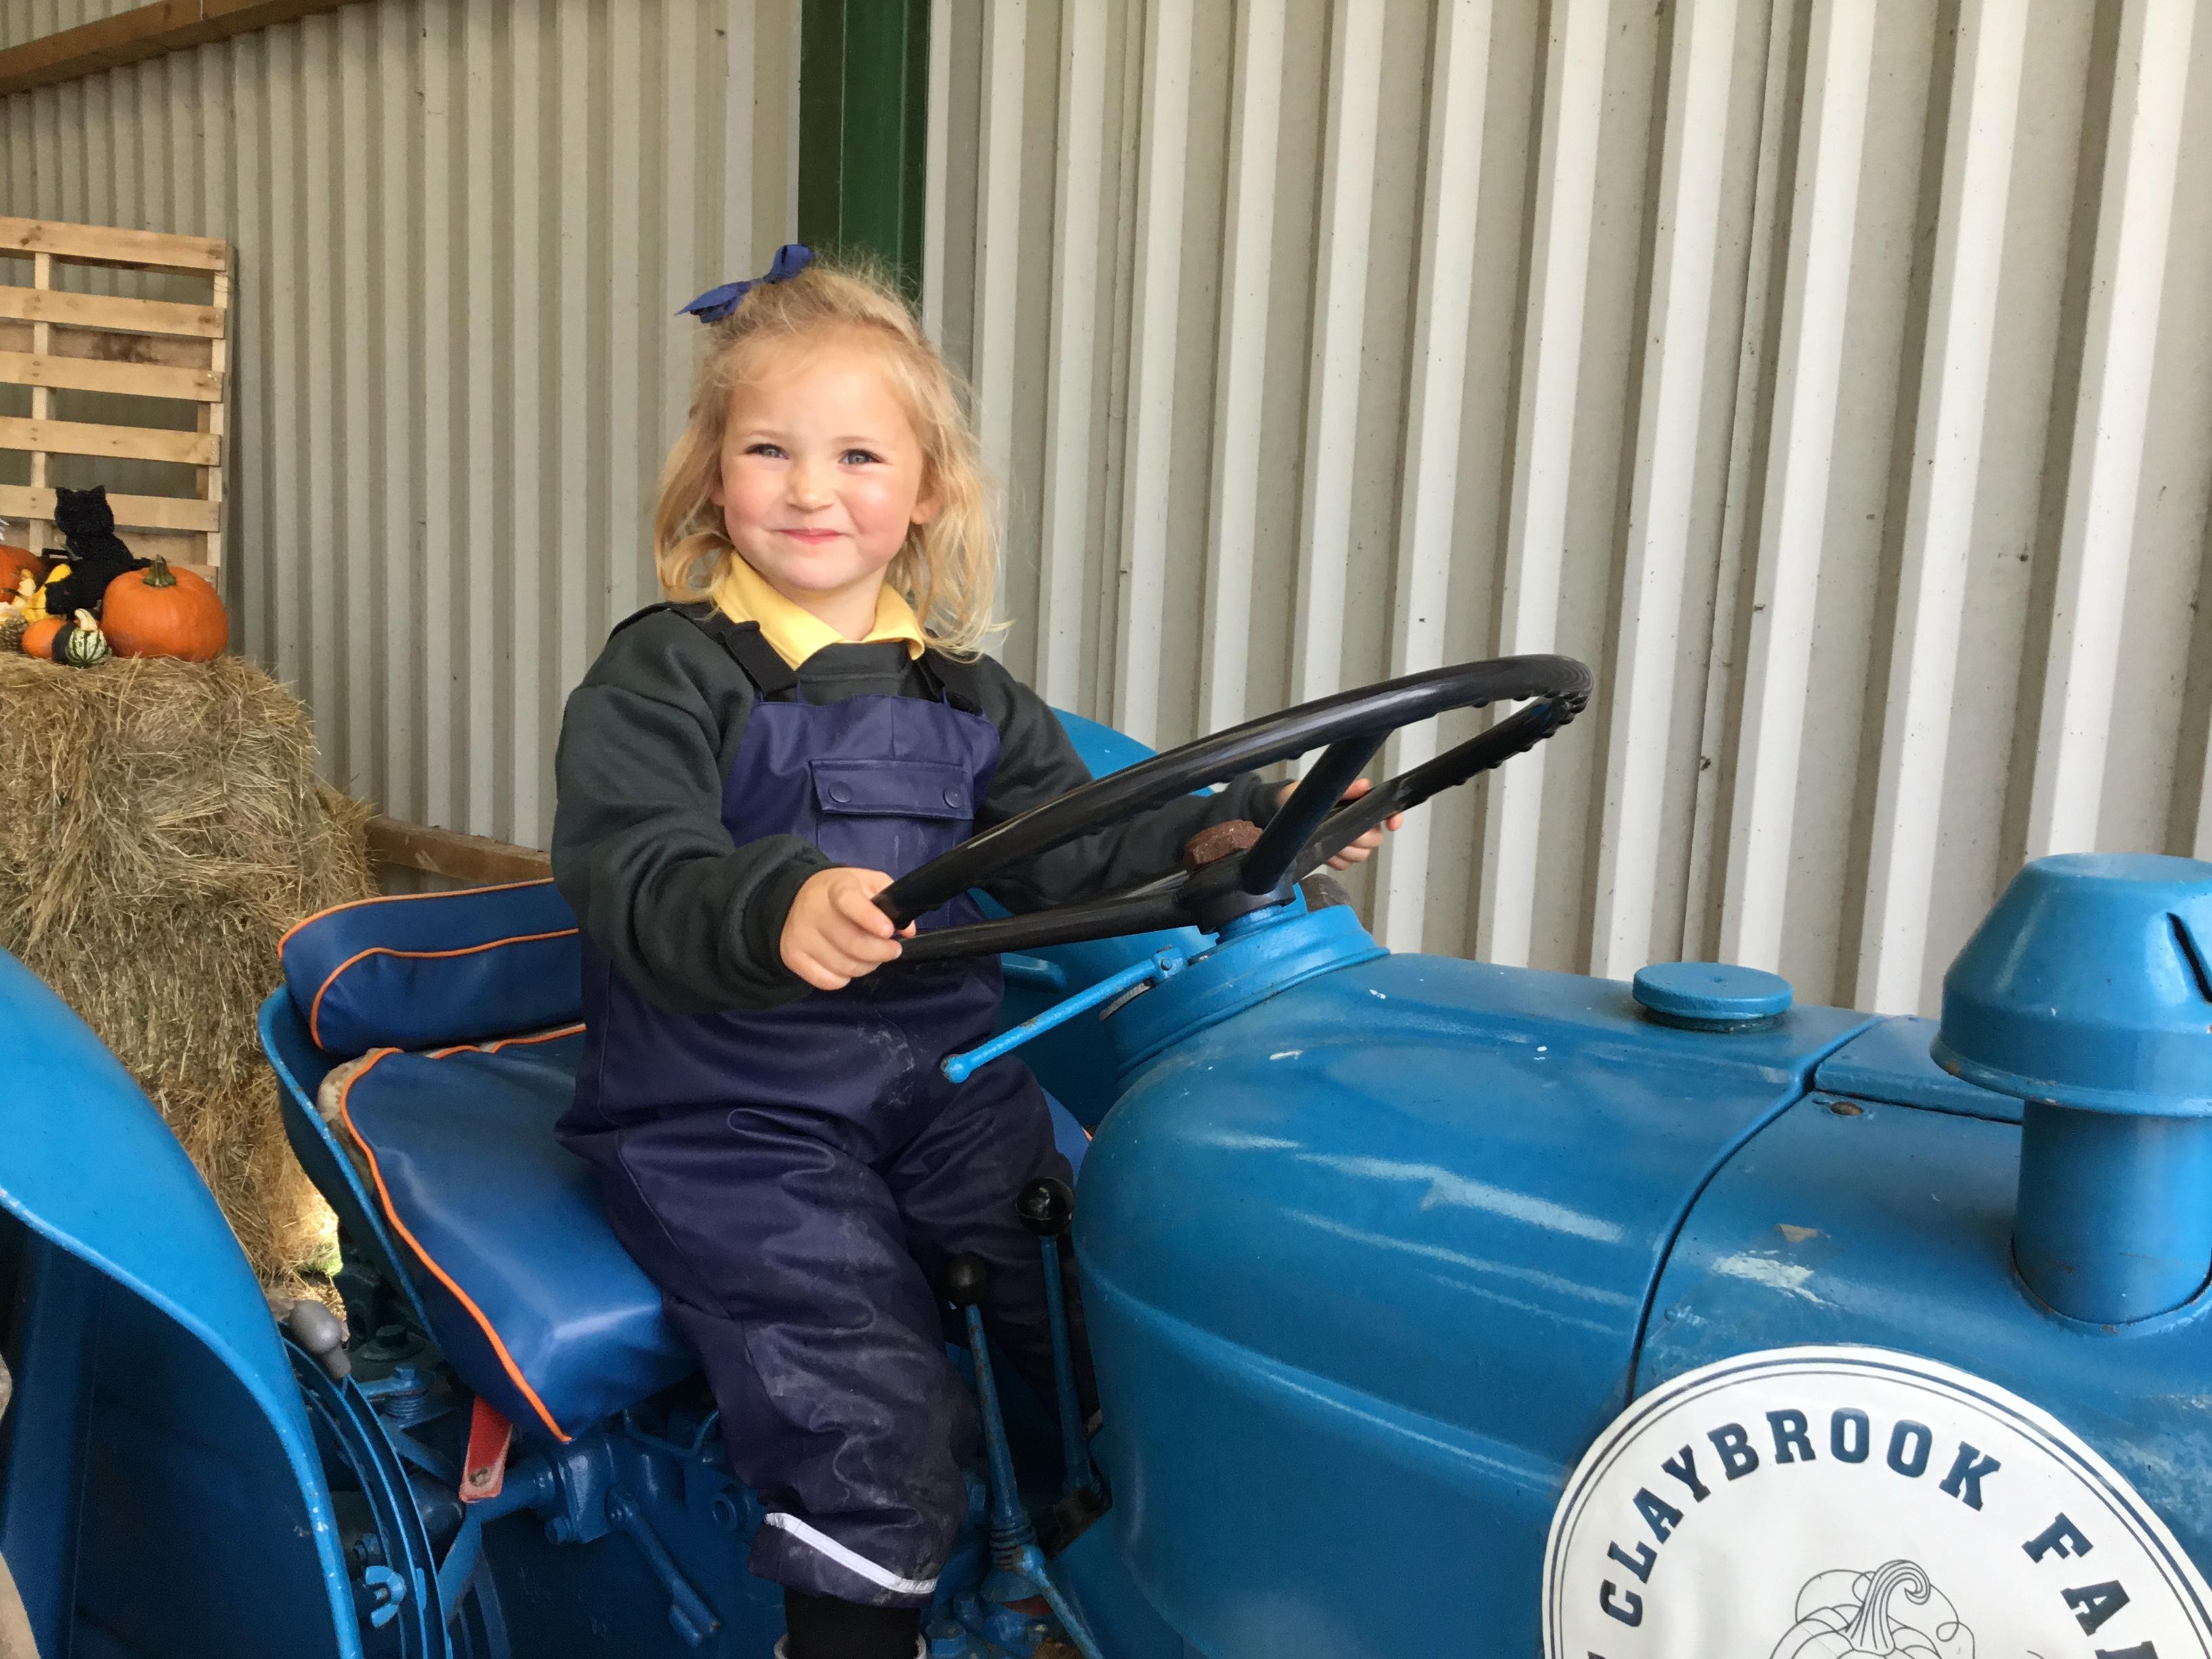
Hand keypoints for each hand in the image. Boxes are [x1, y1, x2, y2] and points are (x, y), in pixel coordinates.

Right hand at [780, 867, 914, 990]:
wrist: (794, 899)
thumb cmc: (839, 893)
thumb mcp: (867, 882)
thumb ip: (891, 899)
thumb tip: (907, 930)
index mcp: (836, 888)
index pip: (849, 902)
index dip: (870, 918)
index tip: (888, 931)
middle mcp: (814, 912)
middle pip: (853, 944)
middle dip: (882, 952)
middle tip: (892, 950)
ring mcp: (800, 936)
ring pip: (844, 967)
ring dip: (866, 966)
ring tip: (870, 956)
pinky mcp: (792, 957)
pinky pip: (828, 981)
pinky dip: (844, 979)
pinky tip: (847, 964)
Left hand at [1275, 776, 1404, 869]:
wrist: (1280, 808)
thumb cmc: (1301, 795)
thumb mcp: (1322, 788)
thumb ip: (1346, 789)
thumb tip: (1364, 785)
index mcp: (1359, 806)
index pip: (1387, 813)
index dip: (1394, 819)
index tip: (1392, 824)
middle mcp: (1357, 824)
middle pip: (1374, 840)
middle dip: (1360, 836)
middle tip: (1341, 829)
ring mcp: (1347, 841)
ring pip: (1361, 855)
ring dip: (1346, 849)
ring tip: (1329, 838)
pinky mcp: (1336, 855)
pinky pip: (1345, 865)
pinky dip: (1336, 859)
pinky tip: (1324, 849)